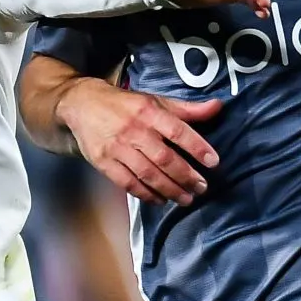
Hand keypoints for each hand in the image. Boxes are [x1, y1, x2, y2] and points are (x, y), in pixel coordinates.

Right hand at [56, 76, 222, 204]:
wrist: (83, 105)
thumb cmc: (125, 105)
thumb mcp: (155, 100)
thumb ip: (186, 109)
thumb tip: (217, 107)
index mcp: (148, 111)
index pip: (177, 131)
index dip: (197, 147)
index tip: (213, 162)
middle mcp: (133, 130)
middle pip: (164, 158)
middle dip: (186, 176)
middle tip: (202, 187)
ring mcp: (117, 148)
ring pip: (147, 173)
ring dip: (169, 189)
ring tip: (186, 199)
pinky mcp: (103, 162)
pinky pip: (127, 183)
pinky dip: (145, 194)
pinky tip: (160, 200)